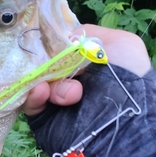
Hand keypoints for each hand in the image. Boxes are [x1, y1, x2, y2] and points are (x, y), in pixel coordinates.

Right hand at [23, 24, 150, 115]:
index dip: (51, 43)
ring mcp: (56, 100)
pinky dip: (33, 95)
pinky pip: (30, 103)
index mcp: (86, 63)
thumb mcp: (120, 44)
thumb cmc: (127, 79)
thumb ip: (90, 35)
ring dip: (41, 79)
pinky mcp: (44, 119)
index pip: (59, 47)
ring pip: (34, 81)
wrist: (122, 122)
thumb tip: (64, 40)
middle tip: (49, 65)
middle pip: (43, 63)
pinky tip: (42, 92)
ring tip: (48, 87)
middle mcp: (70, 80)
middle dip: (44, 61)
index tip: (47, 41)